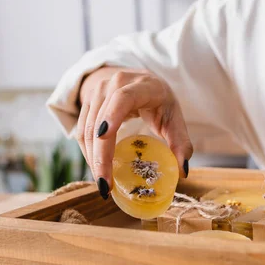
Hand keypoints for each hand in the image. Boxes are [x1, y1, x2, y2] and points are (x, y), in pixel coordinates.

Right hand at [77, 67, 192, 197]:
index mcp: (143, 86)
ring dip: (92, 158)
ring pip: (87, 129)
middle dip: (100, 155)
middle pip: (100, 121)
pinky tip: (98, 169)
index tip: (104, 137)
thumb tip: (182, 171)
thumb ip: (181, 143)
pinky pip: (82, 131)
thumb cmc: (159, 101)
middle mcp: (115, 84)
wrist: (138, 80)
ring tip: (103, 182)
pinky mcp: (87, 103)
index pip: (122, 98)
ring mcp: (98, 92)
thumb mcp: (174, 118)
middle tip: (106, 184)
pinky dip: (88, 152)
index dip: (111, 116)